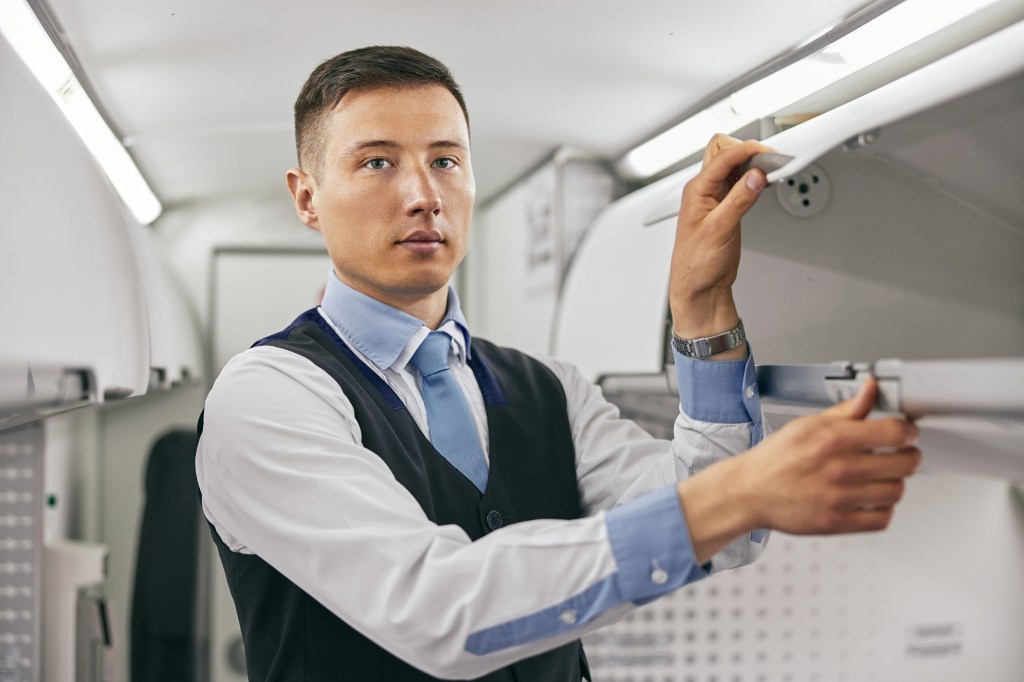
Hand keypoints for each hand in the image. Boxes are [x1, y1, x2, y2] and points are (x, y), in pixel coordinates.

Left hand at [670, 134, 772, 338]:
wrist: (699, 288)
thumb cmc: (697, 264)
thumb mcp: (720, 231)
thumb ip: (739, 200)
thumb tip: (755, 175)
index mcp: (696, 191)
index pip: (723, 157)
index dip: (747, 150)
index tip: (769, 154)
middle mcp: (703, 190)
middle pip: (723, 151)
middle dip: (746, 149)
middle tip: (768, 161)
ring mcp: (715, 198)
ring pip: (732, 165)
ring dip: (750, 163)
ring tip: (770, 171)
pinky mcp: (726, 207)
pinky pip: (739, 182)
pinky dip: (753, 178)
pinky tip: (763, 184)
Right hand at [678, 378, 921, 562]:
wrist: (750, 491)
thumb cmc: (777, 458)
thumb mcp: (809, 424)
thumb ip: (847, 410)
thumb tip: (871, 390)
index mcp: (833, 439)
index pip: (895, 432)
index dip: (909, 431)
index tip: (907, 433)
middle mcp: (839, 468)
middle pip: (904, 464)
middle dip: (909, 456)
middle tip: (903, 454)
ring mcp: (840, 498)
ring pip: (897, 491)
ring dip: (895, 483)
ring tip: (883, 477)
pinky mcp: (838, 522)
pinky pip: (882, 518)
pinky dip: (883, 508)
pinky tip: (872, 498)